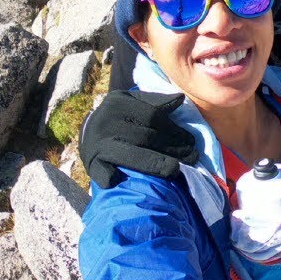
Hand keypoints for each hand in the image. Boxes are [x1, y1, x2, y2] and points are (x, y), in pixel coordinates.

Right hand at [80, 91, 199, 188]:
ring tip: (176, 170)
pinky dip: (112, 177)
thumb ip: (154, 102)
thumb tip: (180, 98)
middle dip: (173, 148)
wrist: (87, 133)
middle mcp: (106, 121)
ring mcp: (98, 144)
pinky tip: (125, 181)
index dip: (174, 129)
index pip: (152, 116)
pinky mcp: (91, 164)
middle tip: (193, 157)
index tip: (192, 141)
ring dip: (155, 164)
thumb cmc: (119, 118)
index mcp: (117, 103)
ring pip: (131, 155)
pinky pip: (103, 172)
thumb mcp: (132, 103)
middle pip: (145, 137)